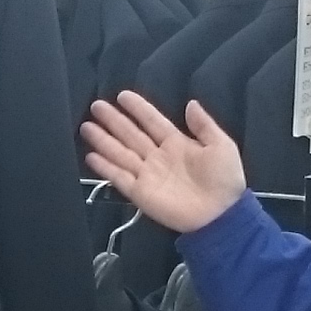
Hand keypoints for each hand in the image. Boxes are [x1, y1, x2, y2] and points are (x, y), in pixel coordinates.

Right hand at [81, 90, 248, 234]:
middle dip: (113, 120)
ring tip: (86, 126)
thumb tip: (190, 103)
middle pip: (131, 134)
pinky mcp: (140, 193)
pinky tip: (90, 156)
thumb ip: (204, 124)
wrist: (221, 215)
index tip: (122, 95)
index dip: (138, 108)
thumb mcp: (221, 145)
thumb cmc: (224, 180)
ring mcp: (147, 175)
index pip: (152, 121)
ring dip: (103, 140)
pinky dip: (105, 167)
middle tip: (96, 105)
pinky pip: (119, 177)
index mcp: (177, 143)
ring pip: (120, 153)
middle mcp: (158, 156)